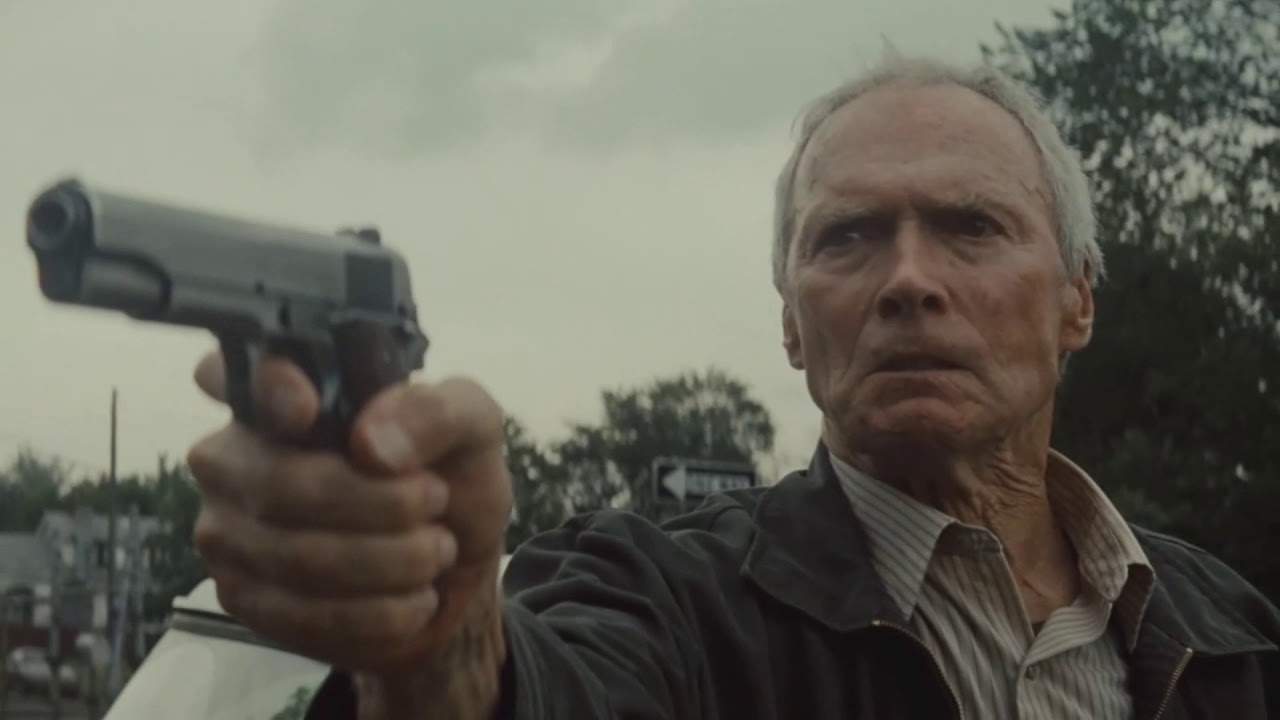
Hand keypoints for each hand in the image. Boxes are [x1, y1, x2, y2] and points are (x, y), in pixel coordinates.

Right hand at [186, 351, 512, 672]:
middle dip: (384, 504)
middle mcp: (233, 457)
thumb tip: (372, 445)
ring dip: (394, 561)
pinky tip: (414, 597)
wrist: (452, 567)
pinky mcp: (244, 600)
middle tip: (435, 500)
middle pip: (283, 485)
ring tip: (435, 550)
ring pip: (301, 558)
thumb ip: (434, 413)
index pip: (231, 374)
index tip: (309, 410)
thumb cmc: (448, 477)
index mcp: (282, 395)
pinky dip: (383, 612)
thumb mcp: (471, 427)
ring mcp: (227, 532)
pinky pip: (308, 616)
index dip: (265, 389)